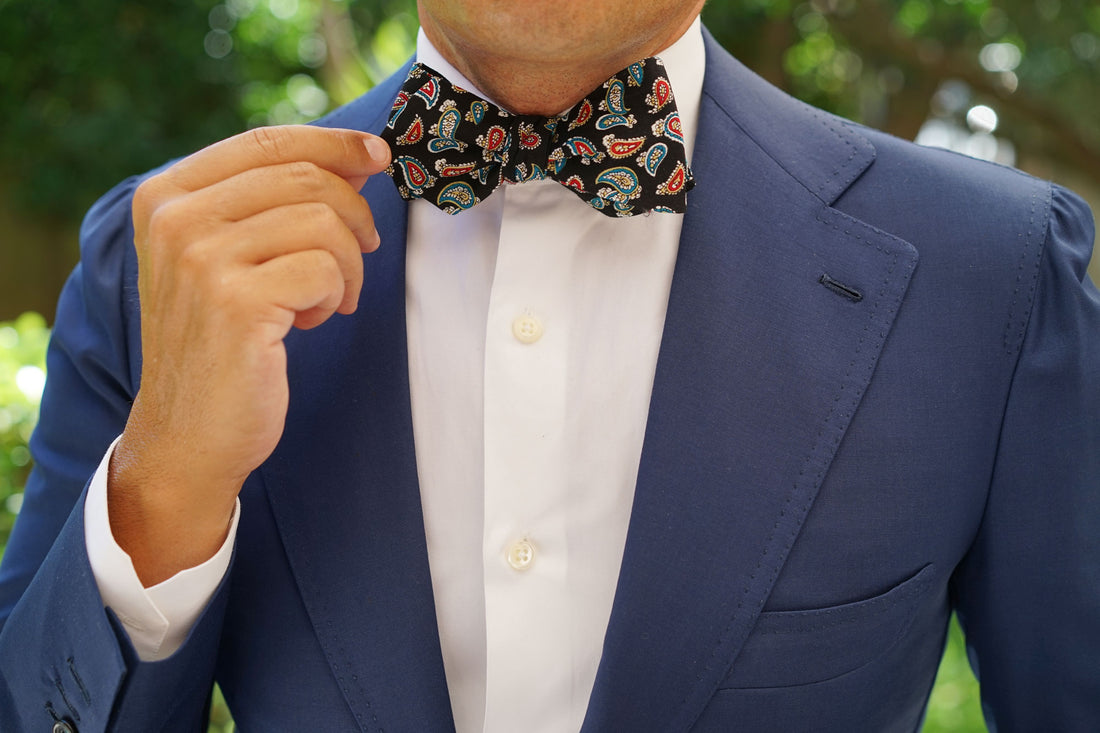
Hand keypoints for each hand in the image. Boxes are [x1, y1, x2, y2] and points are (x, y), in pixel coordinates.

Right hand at [107, 125, 390, 585]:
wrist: (188, 435)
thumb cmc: (220, 343)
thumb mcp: (224, 257)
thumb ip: (269, 202)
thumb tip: (361, 155)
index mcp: (165, 195)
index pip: (267, 141)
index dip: (334, 144)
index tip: (378, 158)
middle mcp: (175, 218)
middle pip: (306, 178)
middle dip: (353, 217)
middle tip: (355, 260)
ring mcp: (201, 259)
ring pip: (324, 221)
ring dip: (347, 265)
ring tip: (325, 300)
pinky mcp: (237, 302)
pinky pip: (326, 268)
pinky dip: (334, 295)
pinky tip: (309, 322)